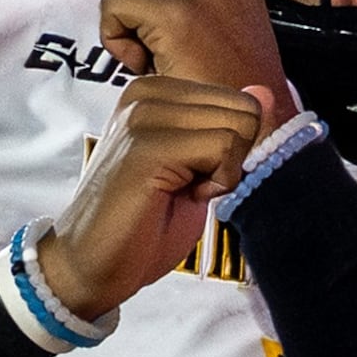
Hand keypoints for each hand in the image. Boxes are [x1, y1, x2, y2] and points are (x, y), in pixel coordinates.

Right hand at [30, 75, 266, 317]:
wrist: (92, 263)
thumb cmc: (144, 224)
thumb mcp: (201, 170)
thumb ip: (230, 131)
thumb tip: (264, 93)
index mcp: (157, 92)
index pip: (241, 99)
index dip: (235, 148)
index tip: (196, 174)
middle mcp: (146, 93)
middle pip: (244, 109)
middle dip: (234, 157)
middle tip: (191, 185)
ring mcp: (143, 115)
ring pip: (237, 126)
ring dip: (225, 172)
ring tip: (182, 191)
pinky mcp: (146, 144)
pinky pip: (222, 147)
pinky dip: (218, 182)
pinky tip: (183, 197)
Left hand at [99, 0, 293, 127]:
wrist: (255, 131)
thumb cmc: (231, 92)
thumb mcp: (218, 32)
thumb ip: (185, 3)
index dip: (150, 16)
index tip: (174, 48)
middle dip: (137, 21)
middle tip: (167, 60)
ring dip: (129, 30)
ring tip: (163, 63)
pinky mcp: (178, 13)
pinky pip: (114, 5)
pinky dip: (116, 39)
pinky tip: (148, 65)